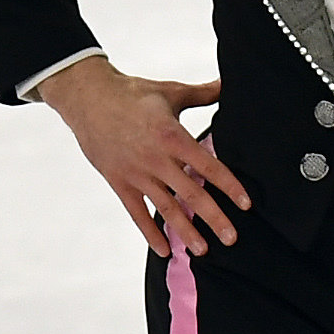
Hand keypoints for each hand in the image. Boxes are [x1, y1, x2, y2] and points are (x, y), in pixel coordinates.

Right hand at [35, 58, 248, 258]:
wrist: (88, 99)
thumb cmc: (132, 93)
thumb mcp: (170, 91)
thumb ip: (203, 93)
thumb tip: (229, 83)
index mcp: (172, 136)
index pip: (208, 166)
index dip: (229, 186)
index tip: (245, 204)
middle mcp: (156, 159)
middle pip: (191, 194)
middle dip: (213, 218)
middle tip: (232, 238)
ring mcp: (137, 174)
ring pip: (166, 208)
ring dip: (186, 231)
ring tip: (203, 251)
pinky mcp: (120, 182)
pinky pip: (137, 213)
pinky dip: (150, 233)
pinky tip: (164, 251)